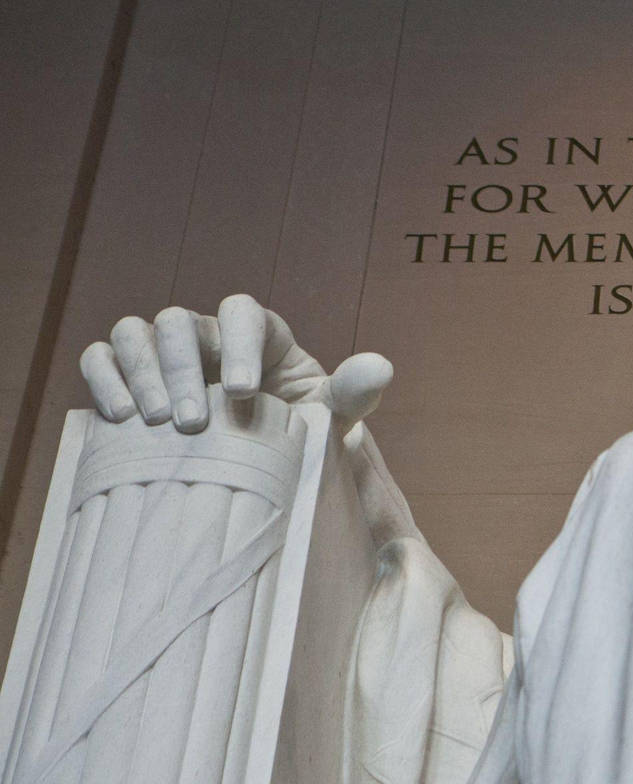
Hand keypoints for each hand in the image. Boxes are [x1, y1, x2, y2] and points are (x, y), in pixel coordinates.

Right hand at [82, 295, 390, 431]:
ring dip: (141, 372)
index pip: (242, 313)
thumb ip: (353, 393)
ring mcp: (164, 353)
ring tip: (155, 422)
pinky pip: (101, 357)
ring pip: (135, 332)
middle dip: (182, 369)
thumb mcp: (332, 419)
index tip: (244, 392)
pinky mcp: (130, 377)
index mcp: (258, 336)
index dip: (239, 343)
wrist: (265, 470)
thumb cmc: (300, 436)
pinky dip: (104, 378)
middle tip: (193, 424)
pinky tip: (121, 416)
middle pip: (180, 322)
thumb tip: (381, 367)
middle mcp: (207, 336)